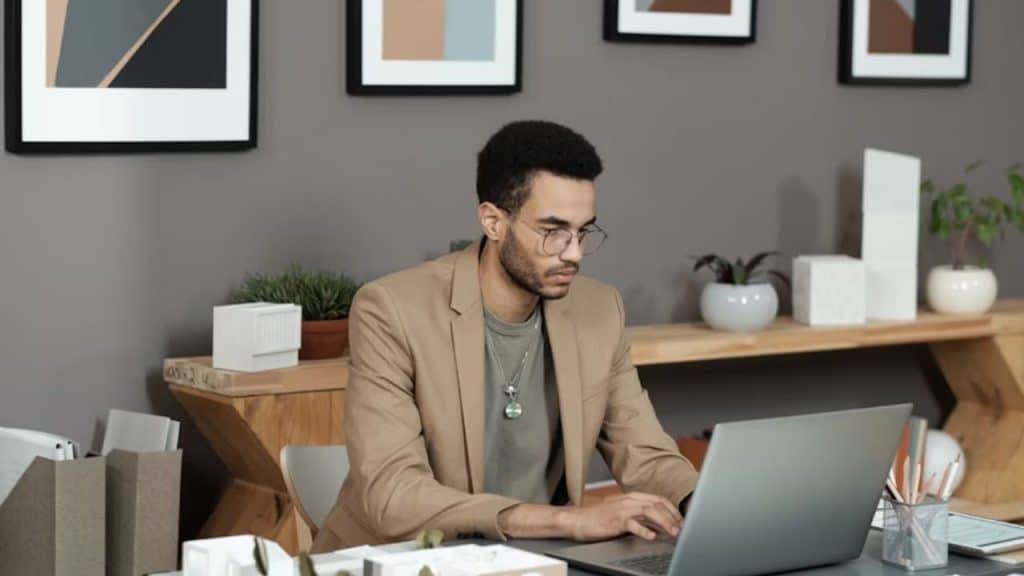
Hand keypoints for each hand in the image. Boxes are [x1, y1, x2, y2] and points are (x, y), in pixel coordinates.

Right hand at [567, 492, 682, 541]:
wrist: (579, 520)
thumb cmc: (600, 518)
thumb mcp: (623, 513)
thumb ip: (641, 516)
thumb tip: (660, 524)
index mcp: (632, 497)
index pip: (659, 499)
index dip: (673, 510)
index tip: (682, 520)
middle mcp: (629, 501)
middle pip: (657, 504)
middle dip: (673, 516)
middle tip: (682, 529)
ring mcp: (622, 510)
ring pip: (649, 511)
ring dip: (664, 522)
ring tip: (673, 532)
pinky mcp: (615, 520)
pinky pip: (633, 524)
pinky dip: (644, 530)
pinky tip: (651, 536)